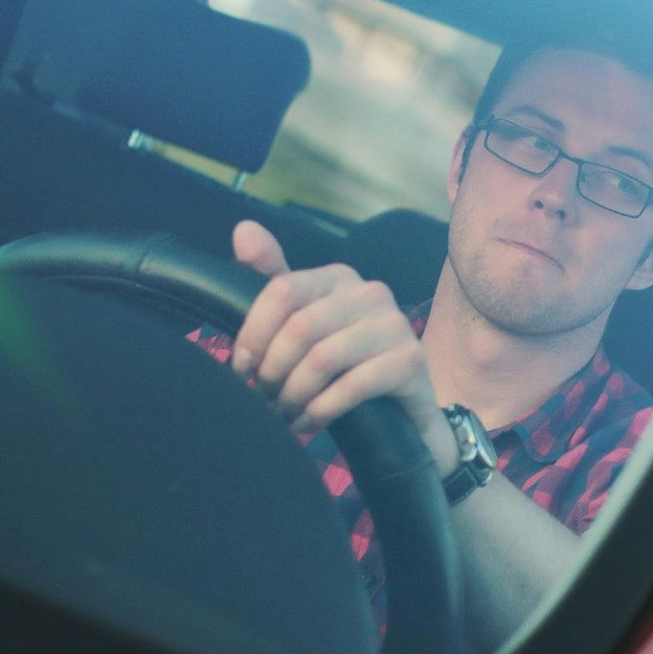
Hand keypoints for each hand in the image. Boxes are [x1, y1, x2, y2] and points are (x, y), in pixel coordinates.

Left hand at [229, 220, 446, 458]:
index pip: (282, 290)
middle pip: (300, 328)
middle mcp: (371, 292)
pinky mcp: (410, 361)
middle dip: (273, 370)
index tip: (242, 368)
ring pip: (322, 359)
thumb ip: (272, 280)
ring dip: (294, 395)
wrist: (401, 409)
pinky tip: (309, 423)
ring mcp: (395, 325)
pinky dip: (321, 410)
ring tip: (285, 413)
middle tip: (265, 398)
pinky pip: (351, 386)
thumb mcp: (305, 323)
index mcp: (339, 277)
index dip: (253, 333)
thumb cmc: (344, 364)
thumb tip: (242, 230)